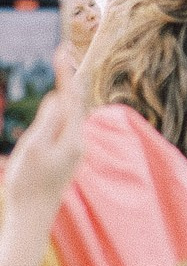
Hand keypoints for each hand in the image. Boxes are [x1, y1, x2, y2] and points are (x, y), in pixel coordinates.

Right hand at [1, 53, 88, 229]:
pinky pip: (65, 125)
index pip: (71, 97)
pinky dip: (61, 108)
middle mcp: (78, 142)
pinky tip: (58, 102)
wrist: (33, 216)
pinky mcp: (66, 156)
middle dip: (69, 78)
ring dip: (66, 93)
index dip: (66, 72)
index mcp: (73, 138)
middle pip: (76, 102)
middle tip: (63, 52)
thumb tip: (57, 97)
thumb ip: (47, 121)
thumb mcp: (34, 147)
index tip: (61, 49)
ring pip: (71, 114)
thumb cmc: (29, 183)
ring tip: (63, 68)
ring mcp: (73, 150)